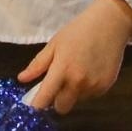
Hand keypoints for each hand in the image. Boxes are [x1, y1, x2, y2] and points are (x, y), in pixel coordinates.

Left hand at [17, 0, 131, 114]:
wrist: (109, 23)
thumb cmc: (78, 30)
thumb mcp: (55, 43)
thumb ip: (38, 64)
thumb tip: (22, 78)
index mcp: (62, 69)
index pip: (45, 99)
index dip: (37, 104)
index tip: (35, 101)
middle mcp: (78, 82)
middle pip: (62, 107)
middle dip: (57, 99)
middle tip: (58, 83)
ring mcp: (93, 86)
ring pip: (77, 101)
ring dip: (73, 92)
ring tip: (78, 70)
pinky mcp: (106, 87)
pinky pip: (90, 96)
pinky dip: (87, 88)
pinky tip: (90, 70)